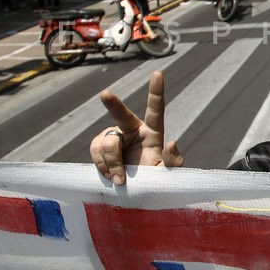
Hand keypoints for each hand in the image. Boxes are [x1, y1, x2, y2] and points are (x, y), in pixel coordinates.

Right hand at [89, 71, 182, 185]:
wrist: (131, 196)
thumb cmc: (153, 182)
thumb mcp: (166, 175)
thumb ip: (173, 162)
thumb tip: (171, 142)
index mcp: (152, 133)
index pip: (155, 110)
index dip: (156, 91)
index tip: (158, 74)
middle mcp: (131, 131)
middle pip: (121, 115)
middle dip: (113, 104)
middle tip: (105, 94)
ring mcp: (113, 138)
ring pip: (108, 145)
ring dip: (113, 164)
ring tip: (121, 179)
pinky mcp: (99, 148)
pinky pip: (96, 153)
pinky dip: (103, 167)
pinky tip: (110, 176)